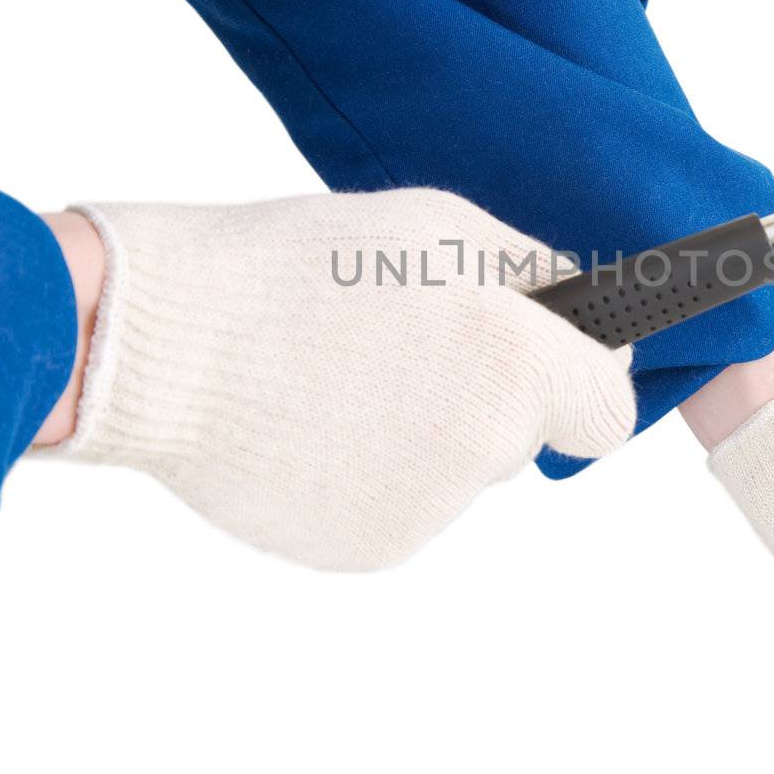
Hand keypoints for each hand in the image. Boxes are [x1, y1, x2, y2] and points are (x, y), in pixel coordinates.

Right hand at [40, 188, 634, 569]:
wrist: (165, 344)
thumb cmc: (299, 266)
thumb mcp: (438, 225)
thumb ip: (533, 273)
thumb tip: (582, 307)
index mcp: (515, 364)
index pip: (609, 412)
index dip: (583, 381)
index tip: (551, 361)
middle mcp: (484, 449)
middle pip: (522, 437)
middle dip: (487, 395)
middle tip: (404, 347)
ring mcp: (426, 509)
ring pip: (457, 472)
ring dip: (424, 431)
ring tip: (339, 379)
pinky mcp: (368, 547)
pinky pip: (400, 506)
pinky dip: (370, 473)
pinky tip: (312, 424)